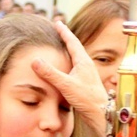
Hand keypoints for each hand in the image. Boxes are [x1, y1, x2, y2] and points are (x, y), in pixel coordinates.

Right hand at [32, 21, 107, 136]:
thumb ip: (50, 73)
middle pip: (76, 47)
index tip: (57, 22)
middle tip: (59, 30)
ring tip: (61, 46)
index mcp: (83, 62)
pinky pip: (76, 67)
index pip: (72, 42)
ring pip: (77, 58)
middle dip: (66, 38)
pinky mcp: (87, 83)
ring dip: (69, 50)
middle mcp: (87, 65)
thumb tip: (35, 60)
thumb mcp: (66, 85)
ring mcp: (88, 74)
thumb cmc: (87, 99)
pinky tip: (66, 69)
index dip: (64, 32)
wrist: (101, 113)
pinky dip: (69, 63)